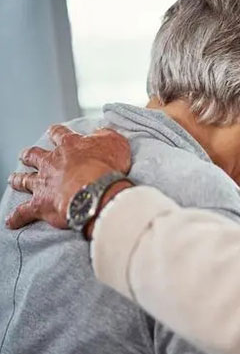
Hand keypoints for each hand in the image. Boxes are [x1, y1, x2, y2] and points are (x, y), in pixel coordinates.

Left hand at [5, 125, 131, 229]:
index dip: (56, 132)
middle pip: (34, 155)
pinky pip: (23, 212)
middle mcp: (51, 163)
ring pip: (24, 180)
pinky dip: (16, 217)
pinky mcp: (40, 204)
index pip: (59, 134)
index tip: (54, 132)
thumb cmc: (107, 167)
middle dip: (29, 155)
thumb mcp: (115, 142)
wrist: (97, 192)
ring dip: (18, 180)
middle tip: (26, 156)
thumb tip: (99, 132)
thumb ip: (105, 135)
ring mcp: (43, 183)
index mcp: (69, 146)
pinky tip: (10, 221)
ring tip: (13, 180)